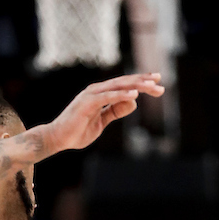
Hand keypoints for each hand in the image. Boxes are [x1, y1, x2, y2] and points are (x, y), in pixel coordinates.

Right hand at [42, 74, 164, 153]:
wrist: (57, 138)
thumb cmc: (77, 131)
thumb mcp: (102, 122)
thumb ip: (115, 111)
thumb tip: (133, 102)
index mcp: (101, 94)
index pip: (124, 85)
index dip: (141, 82)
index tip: (157, 82)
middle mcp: (97, 90)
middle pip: (125, 82)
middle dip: (144, 81)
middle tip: (161, 82)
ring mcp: (92, 95)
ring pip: (119, 86)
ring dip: (136, 85)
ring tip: (152, 85)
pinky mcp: (87, 103)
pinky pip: (108, 97)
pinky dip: (121, 94)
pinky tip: (134, 94)